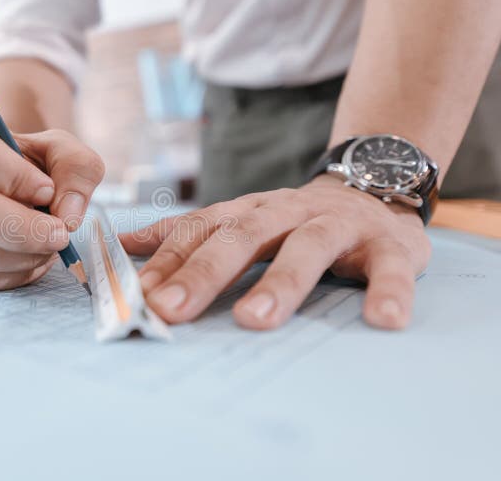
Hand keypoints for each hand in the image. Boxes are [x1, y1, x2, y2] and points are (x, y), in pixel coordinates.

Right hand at [0, 107, 104, 291]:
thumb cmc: (23, 163)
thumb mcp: (56, 149)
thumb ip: (75, 168)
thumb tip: (67, 213)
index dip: (8, 174)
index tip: (45, 191)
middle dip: (16, 226)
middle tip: (59, 234)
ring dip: (15, 255)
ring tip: (47, 247)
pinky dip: (7, 276)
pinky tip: (29, 262)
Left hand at [120, 175, 431, 329]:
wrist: (371, 191)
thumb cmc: (292, 220)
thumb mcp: (237, 220)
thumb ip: (186, 234)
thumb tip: (122, 246)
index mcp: (247, 211)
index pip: (200, 230)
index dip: (167, 260)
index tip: (136, 295)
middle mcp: (286, 212)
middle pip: (242, 237)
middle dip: (204, 273)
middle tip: (172, 310)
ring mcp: (336, 225)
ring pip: (306, 248)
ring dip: (281, 283)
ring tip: (255, 320)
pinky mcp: (387, 243)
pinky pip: (389, 268)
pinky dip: (387, 291)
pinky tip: (383, 320)